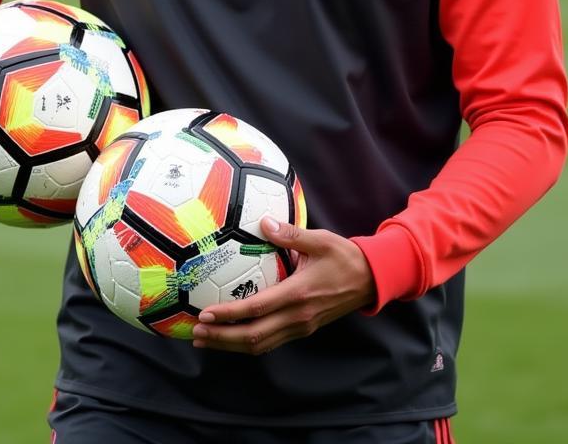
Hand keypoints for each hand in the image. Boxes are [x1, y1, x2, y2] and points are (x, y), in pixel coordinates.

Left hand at [190, 218, 375, 354]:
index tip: (205, 314)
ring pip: (262, 344)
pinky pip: (272, 341)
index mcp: (298, 294)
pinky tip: (233, 337)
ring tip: (206, 340)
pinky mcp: (303, 328)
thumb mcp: (320, 240)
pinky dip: (249, 342)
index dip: (229, 315)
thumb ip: (290, 234)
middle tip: (196, 333)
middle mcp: (298, 316)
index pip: (257, 309)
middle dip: (223, 338)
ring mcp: (301, 326)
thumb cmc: (344, 257)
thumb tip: (264, 222)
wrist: (371, 280)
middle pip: (254, 336)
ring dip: (232, 345)